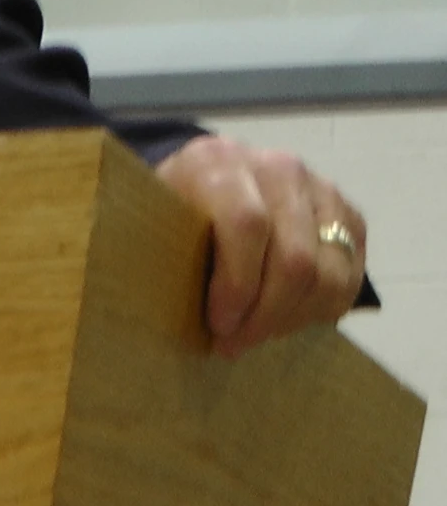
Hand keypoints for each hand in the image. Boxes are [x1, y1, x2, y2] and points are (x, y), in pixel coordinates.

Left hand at [155, 134, 366, 357]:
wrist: (209, 179)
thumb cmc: (175, 211)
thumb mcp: (155, 220)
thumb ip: (162, 252)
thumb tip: (159, 310)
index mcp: (218, 162)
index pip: (246, 224)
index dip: (237, 285)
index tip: (218, 324)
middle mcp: (276, 167)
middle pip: (294, 258)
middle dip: (266, 315)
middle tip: (235, 343)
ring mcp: (318, 187)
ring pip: (329, 274)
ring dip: (294, 319)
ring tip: (259, 334)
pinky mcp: (347, 213)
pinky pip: (350, 276)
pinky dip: (321, 309)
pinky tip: (287, 318)